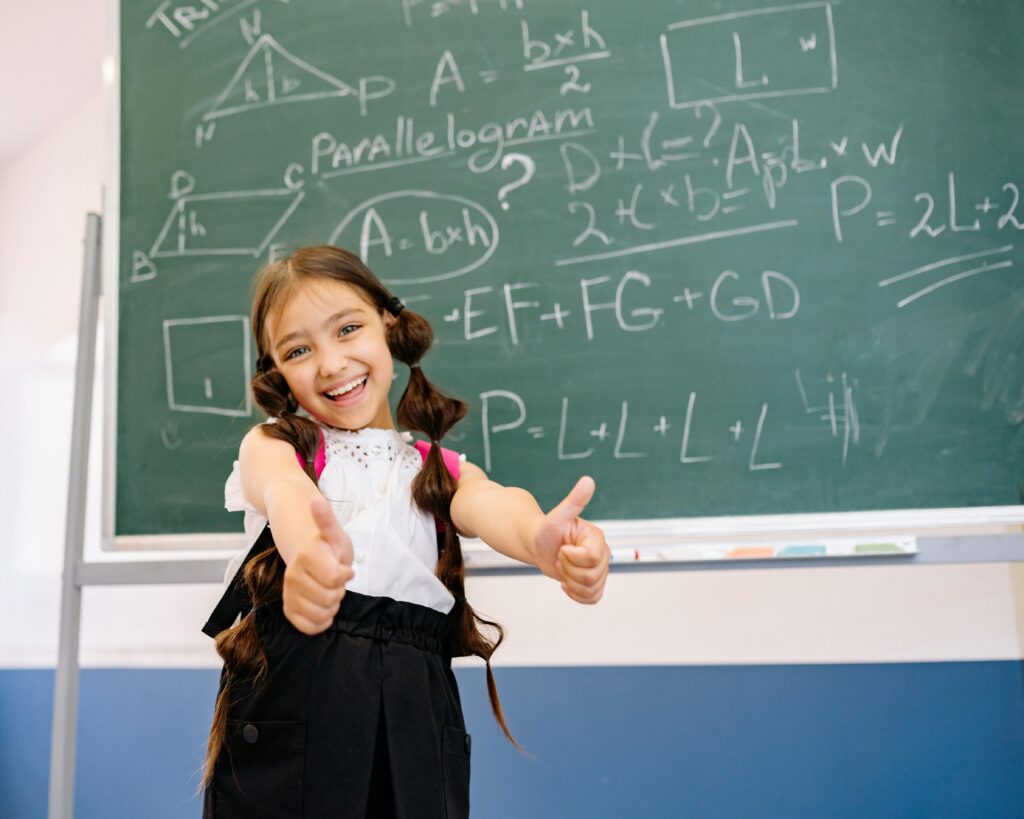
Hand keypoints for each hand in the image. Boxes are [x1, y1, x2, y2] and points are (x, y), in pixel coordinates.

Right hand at [282, 495, 354, 634]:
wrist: (310, 559)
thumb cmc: (327, 547)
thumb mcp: (335, 533)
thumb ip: (326, 519)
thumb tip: (316, 499)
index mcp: (306, 557)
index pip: (337, 579)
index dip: (346, 575)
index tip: (343, 567)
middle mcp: (292, 577)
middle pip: (331, 598)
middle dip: (339, 591)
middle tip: (334, 580)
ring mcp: (289, 595)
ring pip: (322, 614)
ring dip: (332, 605)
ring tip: (328, 590)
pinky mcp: (289, 611)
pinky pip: (311, 628)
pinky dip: (323, 621)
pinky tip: (323, 606)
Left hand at [532, 476, 609, 603]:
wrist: (539, 546)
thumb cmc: (546, 530)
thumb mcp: (557, 517)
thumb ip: (574, 501)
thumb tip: (588, 480)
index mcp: (597, 538)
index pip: (591, 558)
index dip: (571, 557)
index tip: (562, 548)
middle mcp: (604, 554)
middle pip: (591, 576)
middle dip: (568, 570)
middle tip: (560, 557)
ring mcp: (600, 570)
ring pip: (591, 589)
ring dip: (570, 582)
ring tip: (563, 567)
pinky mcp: (595, 584)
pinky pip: (592, 598)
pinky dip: (576, 594)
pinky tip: (566, 582)